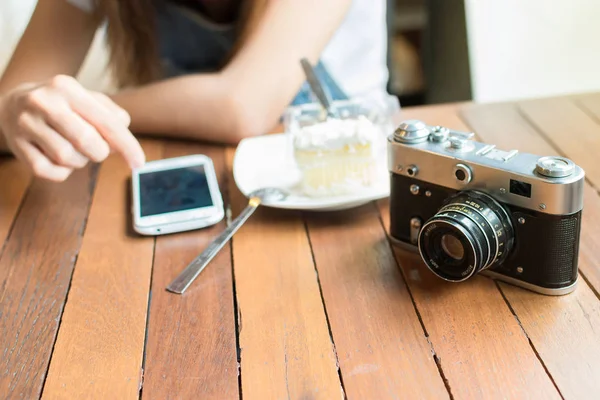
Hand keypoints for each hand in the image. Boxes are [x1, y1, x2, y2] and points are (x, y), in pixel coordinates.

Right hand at [0, 75, 144, 180]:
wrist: (12, 103)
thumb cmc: (62, 105)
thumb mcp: (87, 100)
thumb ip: (111, 115)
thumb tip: (124, 133)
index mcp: (67, 88)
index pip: (106, 122)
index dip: (127, 145)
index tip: (139, 163)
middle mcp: (44, 102)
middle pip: (88, 142)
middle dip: (99, 153)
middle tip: (94, 149)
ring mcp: (26, 123)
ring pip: (68, 159)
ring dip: (79, 162)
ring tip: (72, 148)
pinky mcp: (16, 145)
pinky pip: (50, 172)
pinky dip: (61, 172)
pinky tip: (55, 157)